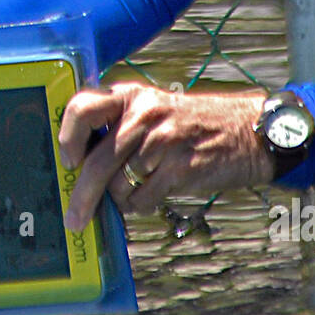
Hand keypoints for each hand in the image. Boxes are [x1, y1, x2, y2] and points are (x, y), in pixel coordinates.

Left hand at [58, 82, 272, 230]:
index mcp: (131, 95)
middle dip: (82, 197)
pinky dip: (142, 204)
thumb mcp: (152, 108)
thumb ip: (117, 125)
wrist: (247, 133)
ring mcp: (162, 141)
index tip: (69, 162)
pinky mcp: (179, 167)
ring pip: (118, 186)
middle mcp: (143, 114)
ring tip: (140, 187)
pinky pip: (142, 199)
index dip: (67, 139)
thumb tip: (76, 166)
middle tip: (74, 219)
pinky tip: (158, 190)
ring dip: (122, 198)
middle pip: (96, 162)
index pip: (82, 108)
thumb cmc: (188, 126)